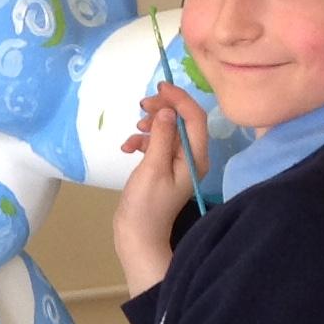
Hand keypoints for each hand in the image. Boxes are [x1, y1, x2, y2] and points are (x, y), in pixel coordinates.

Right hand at [114, 83, 209, 294]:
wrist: (137, 235)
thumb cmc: (146, 205)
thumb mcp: (152, 167)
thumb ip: (160, 137)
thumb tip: (167, 110)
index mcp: (195, 157)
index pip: (196, 118)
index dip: (180, 99)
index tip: (160, 88)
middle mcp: (191, 157)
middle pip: (183, 120)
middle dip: (163, 109)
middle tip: (142, 105)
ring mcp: (177, 163)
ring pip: (167, 130)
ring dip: (150, 124)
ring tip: (134, 130)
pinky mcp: (162, 167)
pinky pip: (156, 143)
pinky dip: (142, 140)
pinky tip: (127, 148)